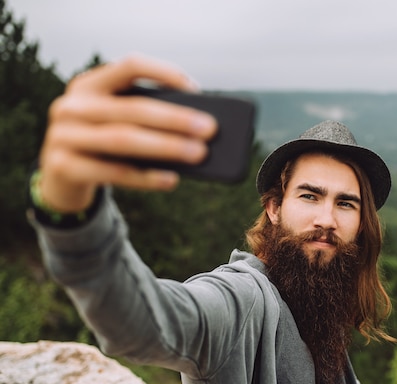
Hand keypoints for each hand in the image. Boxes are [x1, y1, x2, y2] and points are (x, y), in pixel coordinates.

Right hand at [38, 54, 217, 212]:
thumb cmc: (104, 144)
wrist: (62, 177)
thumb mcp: (119, 123)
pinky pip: (114, 172)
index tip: (196, 90)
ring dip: (167, 147)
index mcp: (89, 84)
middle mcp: (72, 105)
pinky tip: (172, 179)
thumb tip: (198, 130)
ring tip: (199, 153)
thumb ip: (147, 120)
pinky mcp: (63, 166)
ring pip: (123, 139)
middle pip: (132, 108)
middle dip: (176, 119)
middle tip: (210, 129)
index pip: (130, 66)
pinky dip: (146, 177)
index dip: (164, 74)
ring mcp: (63, 135)